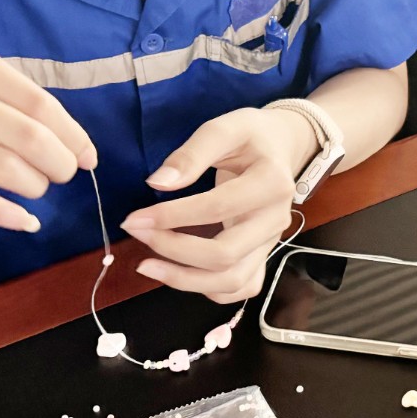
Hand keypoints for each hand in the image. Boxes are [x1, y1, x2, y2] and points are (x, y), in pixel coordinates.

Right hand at [0, 47, 94, 231]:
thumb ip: (10, 98)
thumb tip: (70, 138)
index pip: (41, 105)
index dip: (74, 136)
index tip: (88, 156)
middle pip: (32, 139)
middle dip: (61, 164)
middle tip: (63, 174)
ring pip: (8, 170)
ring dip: (36, 186)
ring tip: (36, 187)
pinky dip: (7, 214)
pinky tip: (24, 220)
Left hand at [120, 107, 318, 302]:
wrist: (281, 148)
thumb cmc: (251, 136)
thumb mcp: (224, 128)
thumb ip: (191, 154)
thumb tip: (157, 183)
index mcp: (271, 183)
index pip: (218, 208)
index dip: (173, 216)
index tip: (135, 217)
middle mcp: (276, 220)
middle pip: (226, 254)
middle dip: (174, 250)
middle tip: (136, 232)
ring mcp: (271, 243)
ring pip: (232, 281)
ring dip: (185, 279)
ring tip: (147, 265)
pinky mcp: (263, 256)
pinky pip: (240, 288)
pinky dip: (207, 289)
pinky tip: (178, 273)